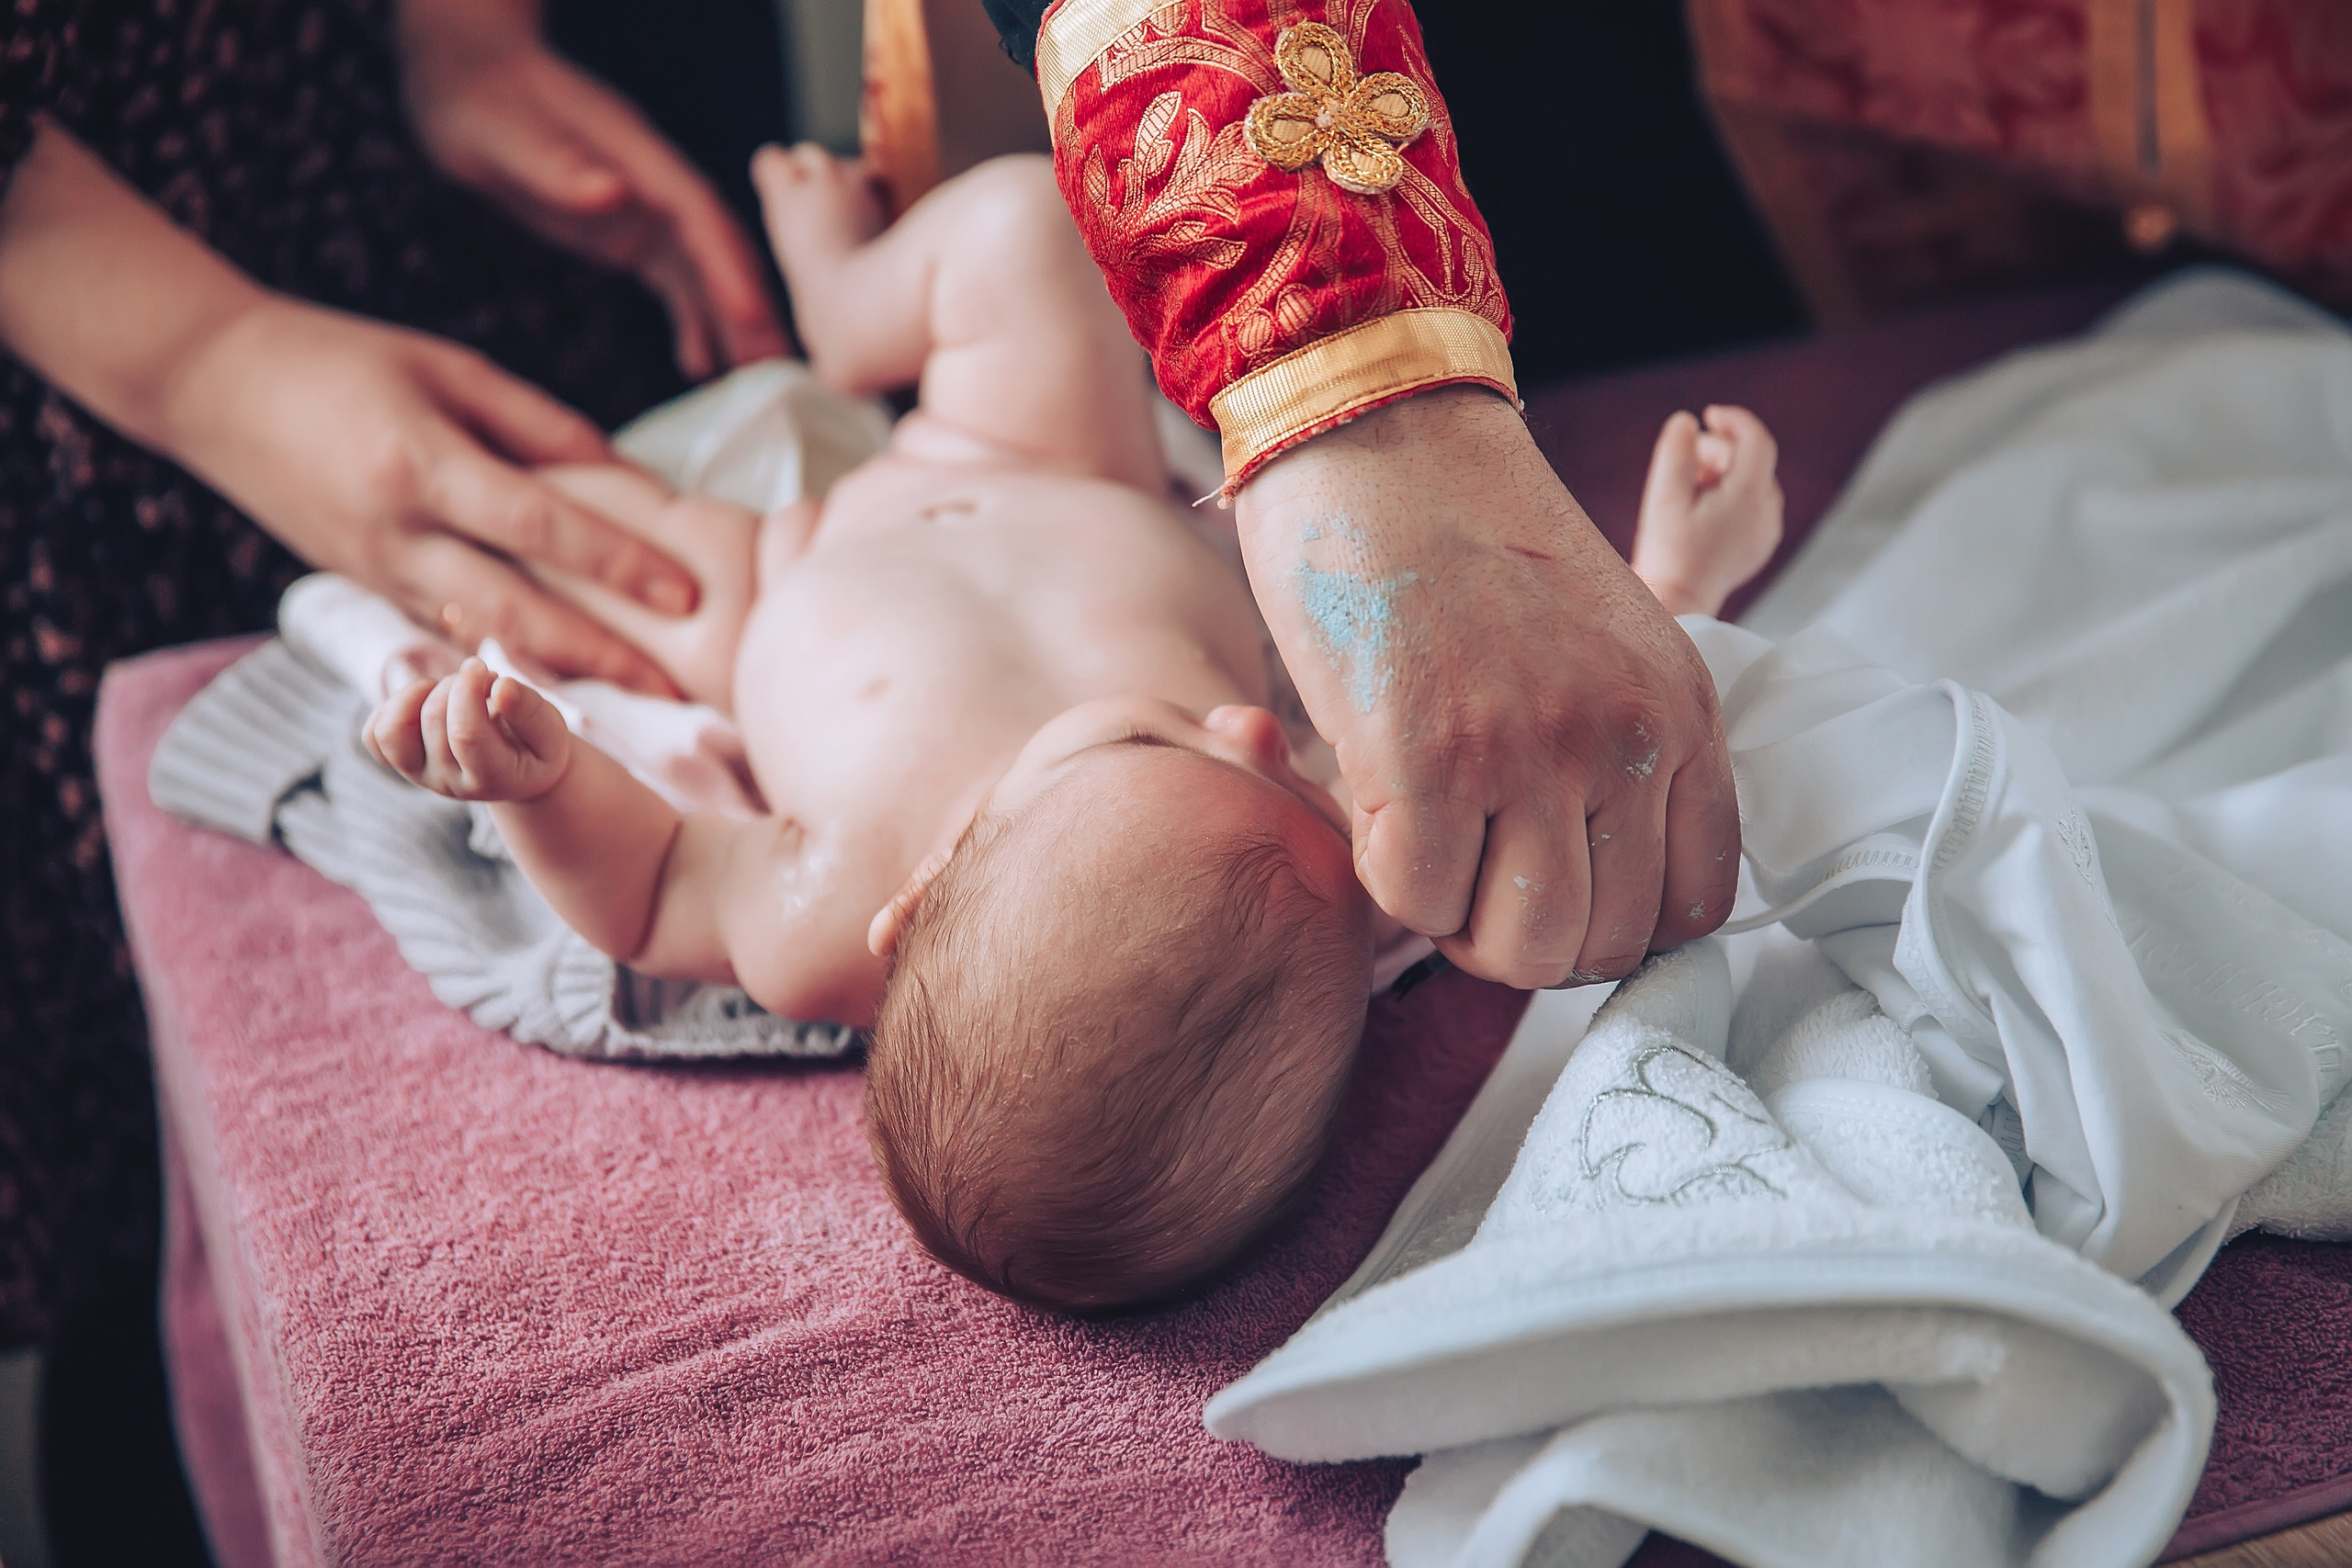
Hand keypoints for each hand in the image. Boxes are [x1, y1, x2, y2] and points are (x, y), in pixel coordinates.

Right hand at [165, 294, 693, 692]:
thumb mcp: (446, 368)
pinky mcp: (362, 588)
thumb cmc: (343, 360)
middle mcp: (396, 532)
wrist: (210, 383)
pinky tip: (558, 691)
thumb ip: (536, 424)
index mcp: (422, 463)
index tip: (685, 594)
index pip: (537, 524)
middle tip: (678, 688)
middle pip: (513, 608)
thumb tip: (625, 474)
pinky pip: (443, 634)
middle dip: (599, 653)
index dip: (614, 562)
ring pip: (477, 637)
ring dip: (556, 675)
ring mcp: (374, 570)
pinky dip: (501, 663)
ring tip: (632, 704)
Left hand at [366, 658, 573, 801]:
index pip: (465, 735)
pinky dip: (392, 707)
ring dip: (419, 693)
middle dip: (457, 684)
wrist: (518, 772)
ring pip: (393, 729)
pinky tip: (425, 701)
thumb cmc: (536, 747)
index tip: (489, 672)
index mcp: (492, 779)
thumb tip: (500, 686)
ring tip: (450, 690)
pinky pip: (373, 734)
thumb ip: (531, 711)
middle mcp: (449, 784)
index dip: (471, 691)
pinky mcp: (399, 763)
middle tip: (483, 678)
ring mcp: (419, 775)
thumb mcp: (552, 732)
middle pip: (433, 720)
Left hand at [398, 0, 787, 380]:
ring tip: (759, 382)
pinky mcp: (634, 236)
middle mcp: (657, 186)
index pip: (697, 213)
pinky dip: (694, 325)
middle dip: (753, 307)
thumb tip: (610, 192)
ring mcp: (649, 212)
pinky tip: (700, 368)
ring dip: (736, 325)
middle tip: (783, 369)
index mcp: (636, 156)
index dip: (727, 263)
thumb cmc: (480, 98)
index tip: (751, 313)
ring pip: (707, 274)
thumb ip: (555, 163)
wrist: (471, 84)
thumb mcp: (502, 129)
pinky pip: (677, 285)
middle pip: (721, 250)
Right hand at [1236, 386, 1739, 988]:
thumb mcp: (1600, 641)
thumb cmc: (1465, 539)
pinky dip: (1387, 874)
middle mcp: (1626, 737)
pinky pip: (1420, 903)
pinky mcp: (1431, 761)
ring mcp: (1533, 752)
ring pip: (1521, 949)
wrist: (1377, 433)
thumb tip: (1584, 888)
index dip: (1606, 923)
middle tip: (1466, 867)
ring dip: (1458, 922)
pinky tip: (1373, 798)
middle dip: (1521, 934)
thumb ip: (1618, 753)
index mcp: (1683, 710)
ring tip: (1423, 841)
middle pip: (1600, 947)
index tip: (1545, 884)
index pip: (1691, 908)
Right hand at [1630, 405, 1783, 618]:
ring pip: (1753, 481)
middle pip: (1751, 460)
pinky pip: (1753, 504)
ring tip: (1688, 491)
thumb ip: (1674, 452)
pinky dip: (1731, 496)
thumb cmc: (1667, 552)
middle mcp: (1767, 512)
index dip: (1734, 419)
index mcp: (1748, 497)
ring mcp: (1767, 530)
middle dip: (1719, 450)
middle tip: (1682, 463)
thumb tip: (1687, 420)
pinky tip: (1702, 513)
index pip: (1757, 440)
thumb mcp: (1663, 497)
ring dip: (1723, 474)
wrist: (1678, 604)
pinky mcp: (1760, 544)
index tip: (1709, 414)